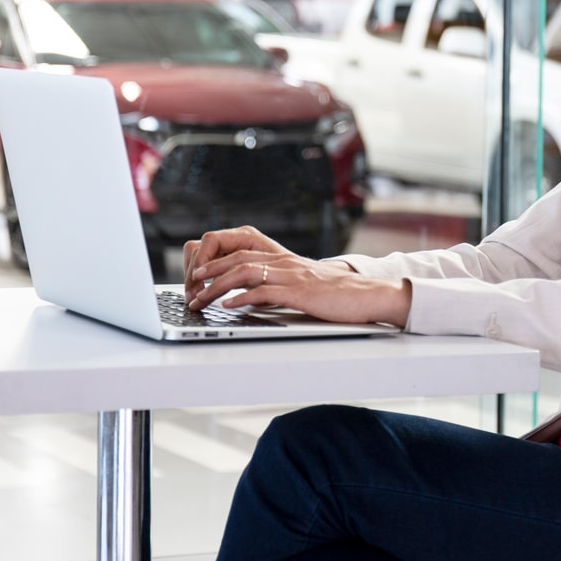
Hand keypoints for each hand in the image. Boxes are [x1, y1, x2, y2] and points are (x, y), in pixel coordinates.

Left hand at [183, 225, 411, 327]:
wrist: (368, 295)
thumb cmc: (338, 295)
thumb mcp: (306, 286)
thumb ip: (282, 286)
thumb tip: (252, 297)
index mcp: (286, 260)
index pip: (243, 253)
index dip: (218, 262)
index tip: (198, 275)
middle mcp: (286, 263)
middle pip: (239, 260)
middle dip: (210, 274)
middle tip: (191, 288)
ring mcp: (293, 277)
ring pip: (247, 273)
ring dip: (219, 287)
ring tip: (202, 299)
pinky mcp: (301, 293)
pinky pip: (266, 292)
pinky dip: (244, 298)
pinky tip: (230, 306)